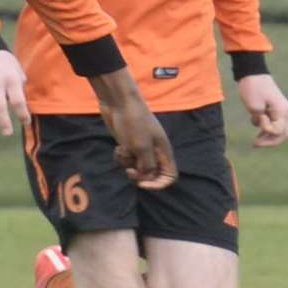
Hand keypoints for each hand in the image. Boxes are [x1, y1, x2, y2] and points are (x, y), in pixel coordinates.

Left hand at [87, 68, 176, 189]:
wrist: (119, 102)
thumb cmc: (133, 122)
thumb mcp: (141, 147)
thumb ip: (147, 165)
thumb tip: (147, 177)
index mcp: (163, 153)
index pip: (170, 177)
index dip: (158, 185)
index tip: (142, 183)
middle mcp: (155, 152)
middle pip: (151, 175)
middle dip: (139, 176)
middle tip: (129, 170)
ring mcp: (141, 147)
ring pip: (137, 167)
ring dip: (127, 163)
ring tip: (123, 150)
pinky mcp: (129, 143)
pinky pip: (127, 158)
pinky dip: (121, 156)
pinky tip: (118, 147)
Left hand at [236, 74, 287, 146]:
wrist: (252, 72)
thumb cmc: (253, 88)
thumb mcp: (254, 106)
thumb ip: (261, 120)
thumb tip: (265, 128)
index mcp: (282, 111)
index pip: (279, 131)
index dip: (267, 132)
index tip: (258, 121)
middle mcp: (285, 111)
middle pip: (284, 133)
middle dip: (271, 141)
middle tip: (256, 144)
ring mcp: (281, 109)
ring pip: (279, 128)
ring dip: (268, 136)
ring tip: (255, 142)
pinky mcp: (274, 107)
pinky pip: (274, 122)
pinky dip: (266, 127)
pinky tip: (256, 125)